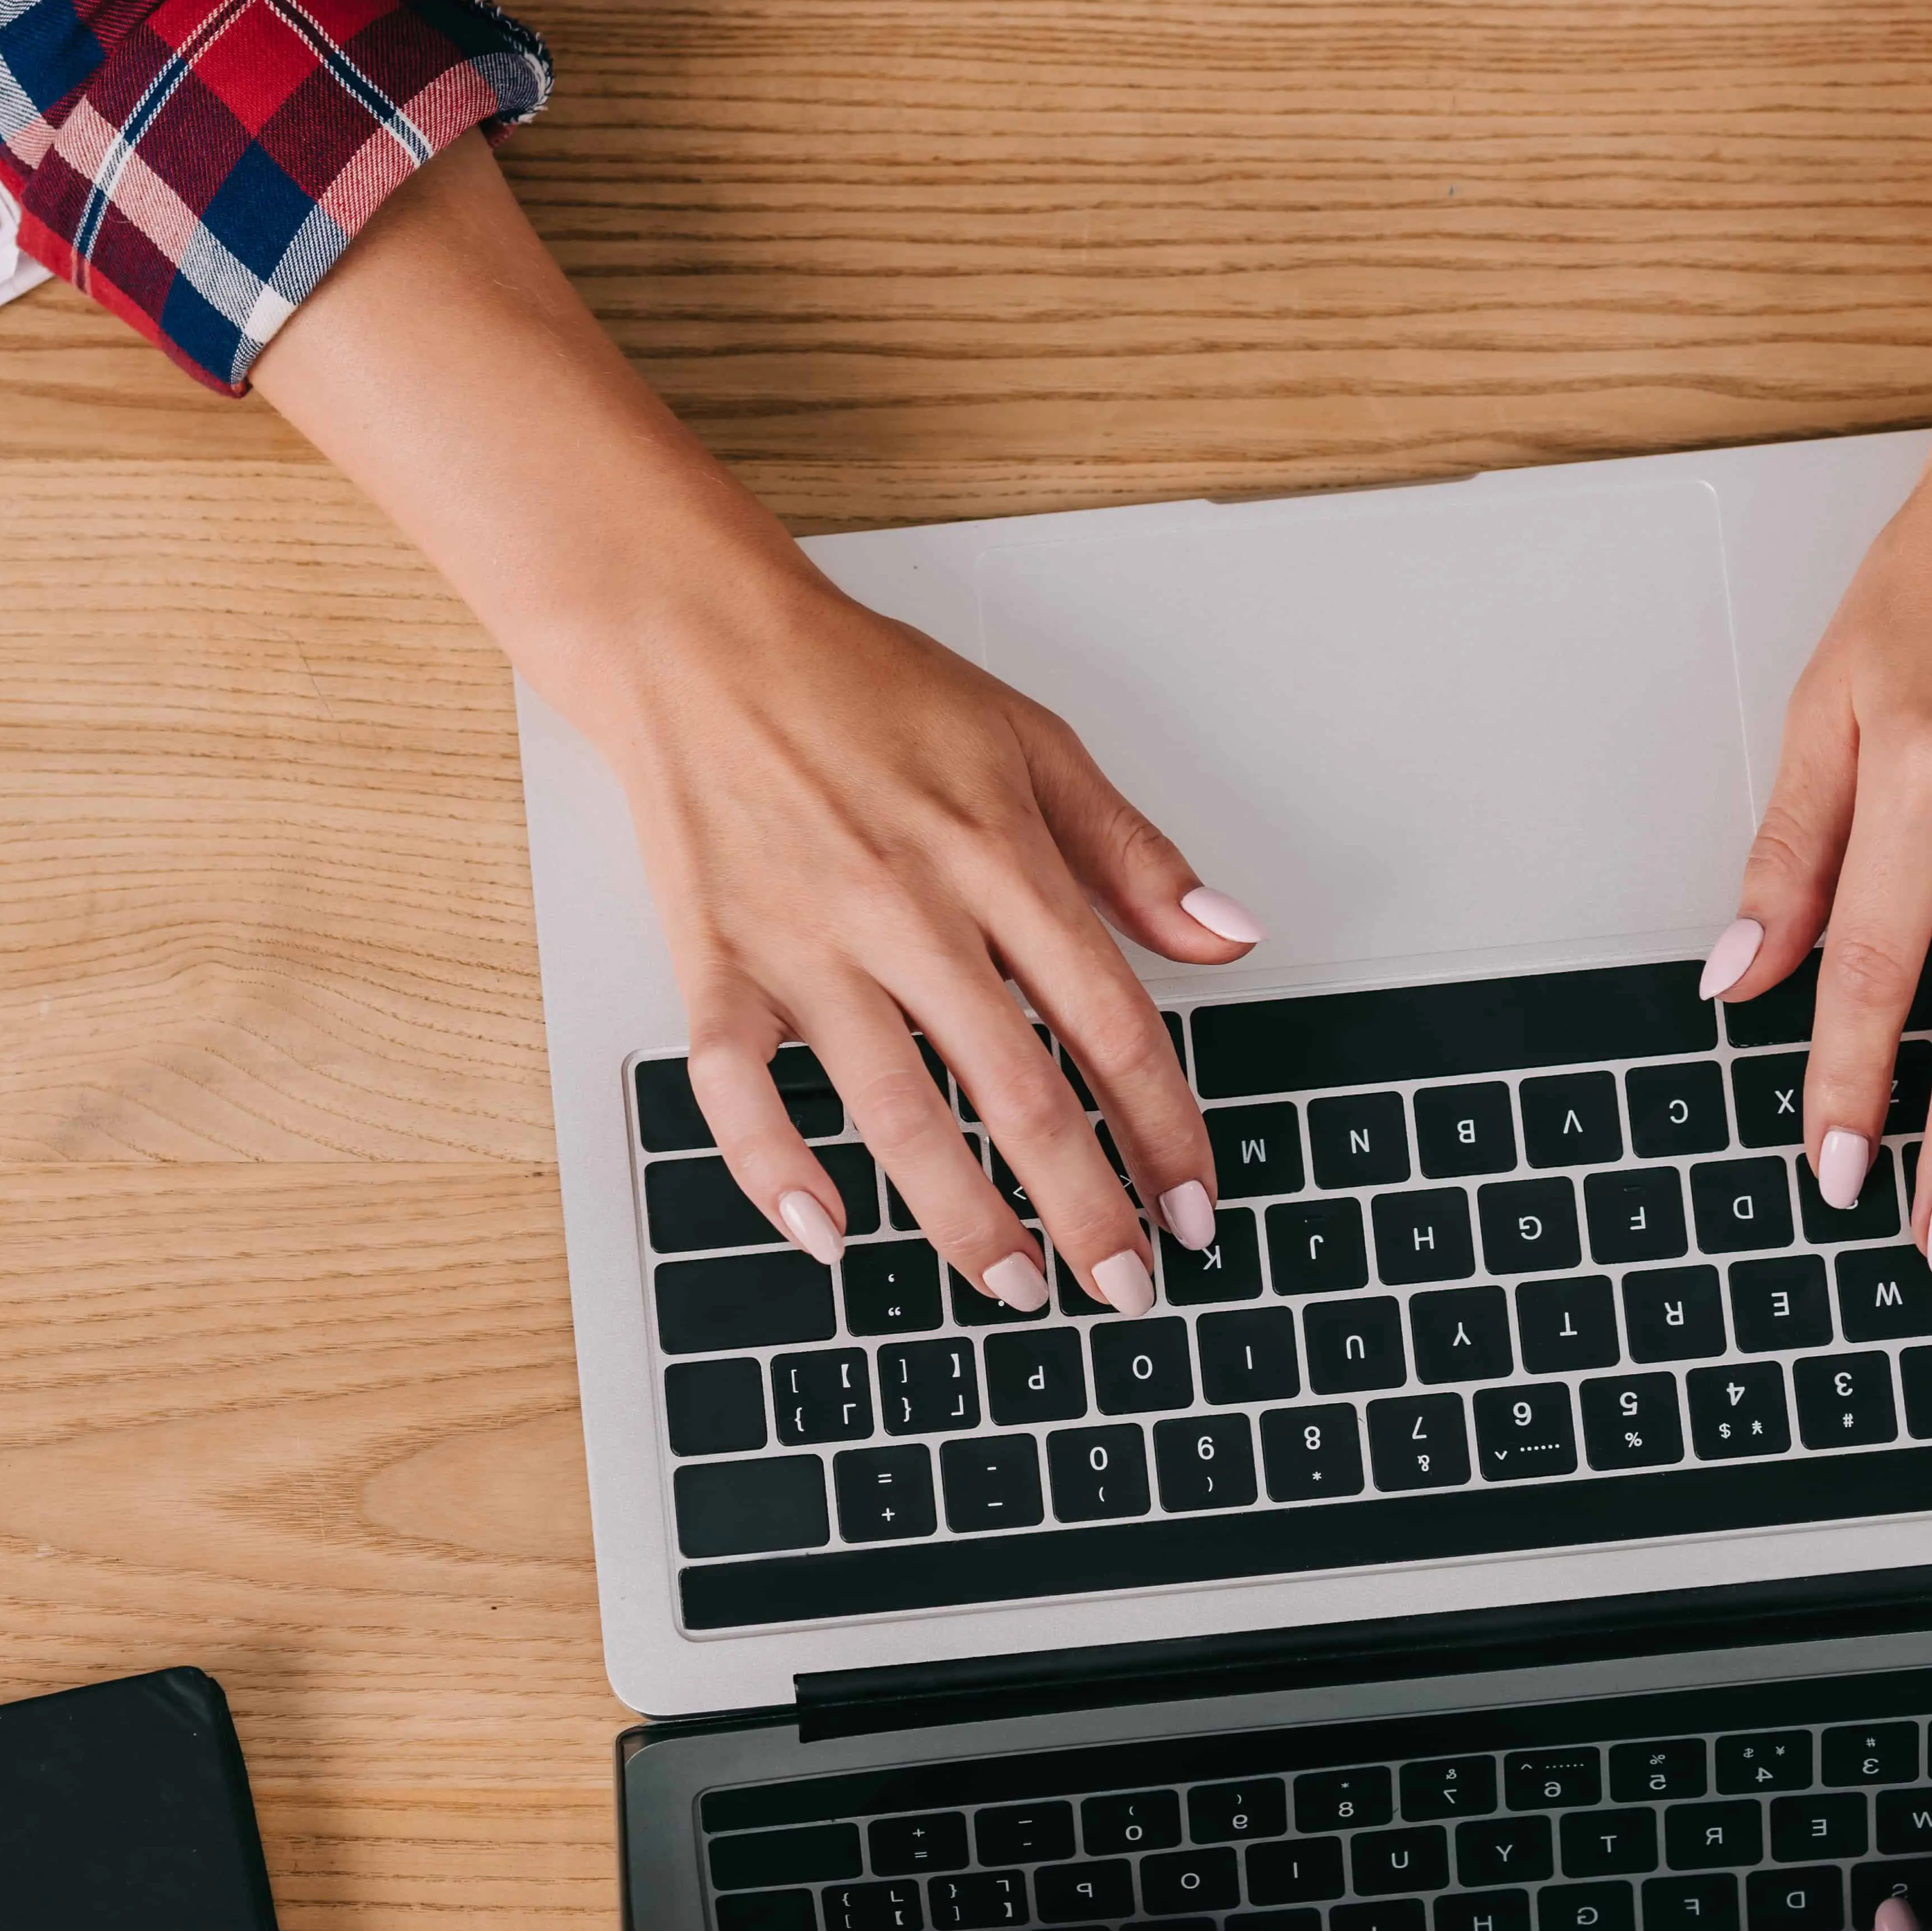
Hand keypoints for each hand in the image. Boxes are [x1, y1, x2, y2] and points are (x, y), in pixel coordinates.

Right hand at [248, 135, 1254, 1301]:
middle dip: (1085, 1205)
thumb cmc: (864, 689)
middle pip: (1018, 1087)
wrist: (703, 642)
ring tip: (1016, 1288)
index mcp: (997, 856)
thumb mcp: (1031, 742)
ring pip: (895, 1110)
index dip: (1163, 1124)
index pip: (1109, 1020)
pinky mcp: (716, 963)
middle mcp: (908, 910)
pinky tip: (825, 1237)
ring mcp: (807, 944)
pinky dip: (774, 1169)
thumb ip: (1130, 853)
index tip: (1192, 1201)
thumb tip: (1228, 937)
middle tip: (1126, 1286)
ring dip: (963, 1218)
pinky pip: (736, 1088)